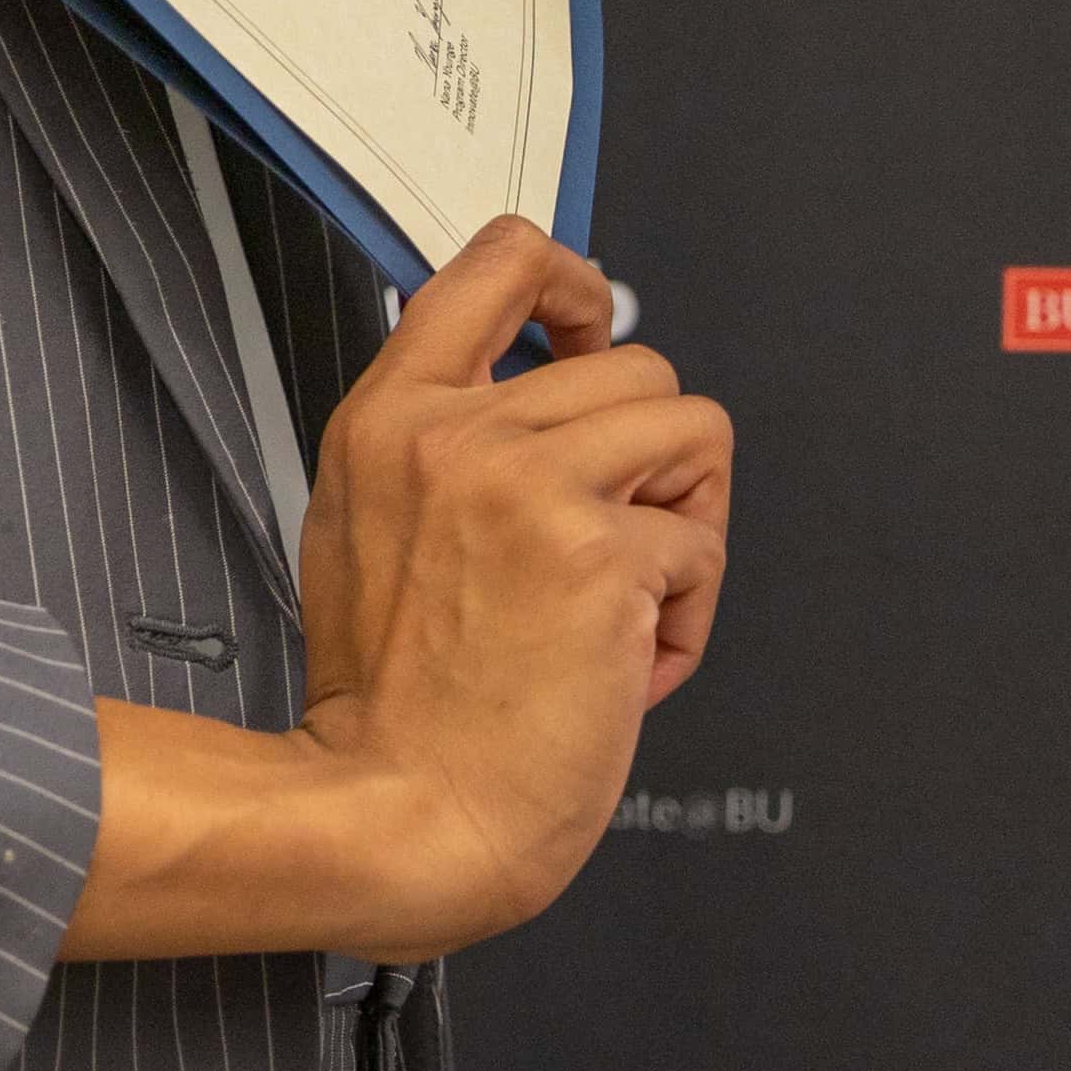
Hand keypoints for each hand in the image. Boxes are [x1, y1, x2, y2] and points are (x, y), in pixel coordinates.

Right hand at [288, 219, 733, 956]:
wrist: (399, 807)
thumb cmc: (390, 700)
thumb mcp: (366, 526)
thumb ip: (442, 446)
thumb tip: (541, 400)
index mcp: (390, 417)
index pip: (497, 263)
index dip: (573, 283)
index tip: (588, 327)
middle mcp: (458, 431)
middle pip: (635, 365)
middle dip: (651, 459)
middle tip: (613, 545)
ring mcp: (531, 484)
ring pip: (693, 432)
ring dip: (684, 521)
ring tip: (626, 601)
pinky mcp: (602, 554)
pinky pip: (704, 544)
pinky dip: (686, 614)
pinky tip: (621, 664)